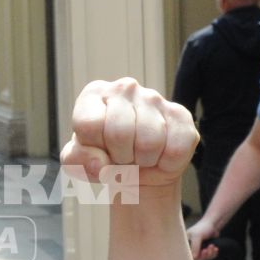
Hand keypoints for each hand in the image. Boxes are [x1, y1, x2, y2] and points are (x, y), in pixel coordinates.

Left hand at [61, 76, 197, 198]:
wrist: (137, 171)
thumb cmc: (104, 159)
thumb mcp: (80, 163)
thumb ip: (78, 161)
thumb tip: (100, 163)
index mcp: (94, 94)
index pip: (88, 124)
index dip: (93, 149)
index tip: (99, 150)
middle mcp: (124, 88)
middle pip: (119, 134)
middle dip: (119, 157)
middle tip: (121, 157)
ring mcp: (154, 98)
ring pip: (149, 143)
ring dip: (142, 161)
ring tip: (138, 156)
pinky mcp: (181, 115)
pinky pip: (175, 150)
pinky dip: (165, 163)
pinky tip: (158, 155)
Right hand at [186, 218, 220, 259]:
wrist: (213, 224)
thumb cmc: (203, 227)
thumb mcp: (197, 236)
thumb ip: (195, 246)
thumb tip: (194, 257)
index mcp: (185, 244)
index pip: (187, 255)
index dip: (195, 257)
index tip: (202, 252)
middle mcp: (191, 248)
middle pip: (196, 259)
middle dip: (204, 255)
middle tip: (207, 249)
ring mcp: (198, 250)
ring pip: (203, 258)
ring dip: (210, 254)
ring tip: (212, 246)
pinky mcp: (205, 251)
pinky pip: (208, 257)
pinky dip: (213, 254)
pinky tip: (215, 248)